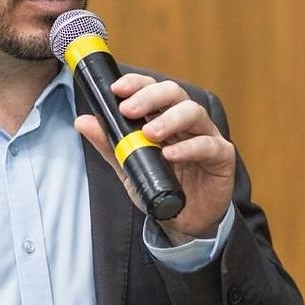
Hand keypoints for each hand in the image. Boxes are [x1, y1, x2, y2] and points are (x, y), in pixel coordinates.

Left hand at [75, 73, 235, 244]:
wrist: (183, 220)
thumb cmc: (158, 185)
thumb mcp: (128, 165)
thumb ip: (108, 143)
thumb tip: (82, 121)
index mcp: (163, 116)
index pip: (152, 88)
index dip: (136, 83)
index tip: (117, 89)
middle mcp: (186, 120)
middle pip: (174, 93)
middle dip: (149, 96)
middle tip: (128, 109)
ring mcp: (206, 135)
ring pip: (193, 112)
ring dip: (169, 119)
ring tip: (149, 132)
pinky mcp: (222, 157)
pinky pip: (208, 145)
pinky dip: (188, 148)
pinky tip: (170, 154)